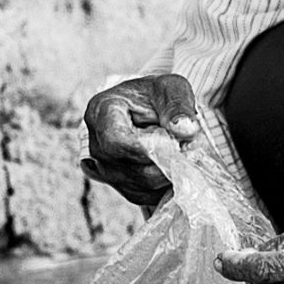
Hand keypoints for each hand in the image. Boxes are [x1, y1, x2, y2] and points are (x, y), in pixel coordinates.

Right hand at [83, 72, 202, 210]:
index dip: (146, 149)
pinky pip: (142, 195)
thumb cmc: (158, 94)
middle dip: (163, 163)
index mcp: (100, 111)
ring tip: (181, 155)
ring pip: (138, 184)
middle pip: (128, 167)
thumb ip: (179, 106)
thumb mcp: (172, 88)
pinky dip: (163, 186)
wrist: (150, 108)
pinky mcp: (117, 183)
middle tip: (188, 150)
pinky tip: (173, 169)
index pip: (115, 140)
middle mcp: (96, 142)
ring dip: (167, 175)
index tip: (174, 146)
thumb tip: (186, 130)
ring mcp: (103, 166)